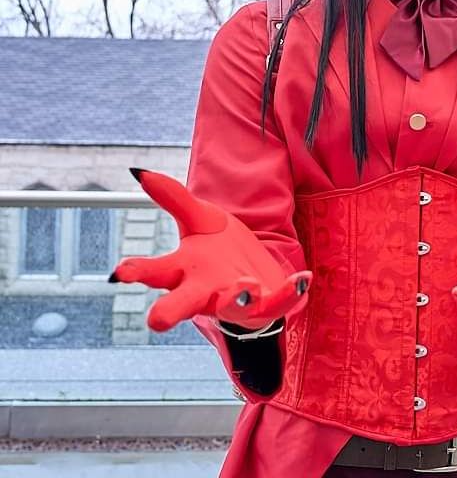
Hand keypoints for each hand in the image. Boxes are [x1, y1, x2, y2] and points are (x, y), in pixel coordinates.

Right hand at [110, 168, 311, 331]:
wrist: (256, 273)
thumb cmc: (219, 251)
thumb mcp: (199, 219)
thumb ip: (173, 198)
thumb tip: (140, 172)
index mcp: (184, 271)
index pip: (156, 272)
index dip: (137, 272)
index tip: (119, 272)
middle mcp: (206, 291)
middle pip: (183, 303)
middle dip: (171, 310)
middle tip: (156, 320)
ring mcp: (236, 302)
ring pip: (231, 307)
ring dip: (236, 298)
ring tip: (243, 288)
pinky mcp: (267, 305)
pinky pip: (279, 303)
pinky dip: (290, 293)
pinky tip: (302, 279)